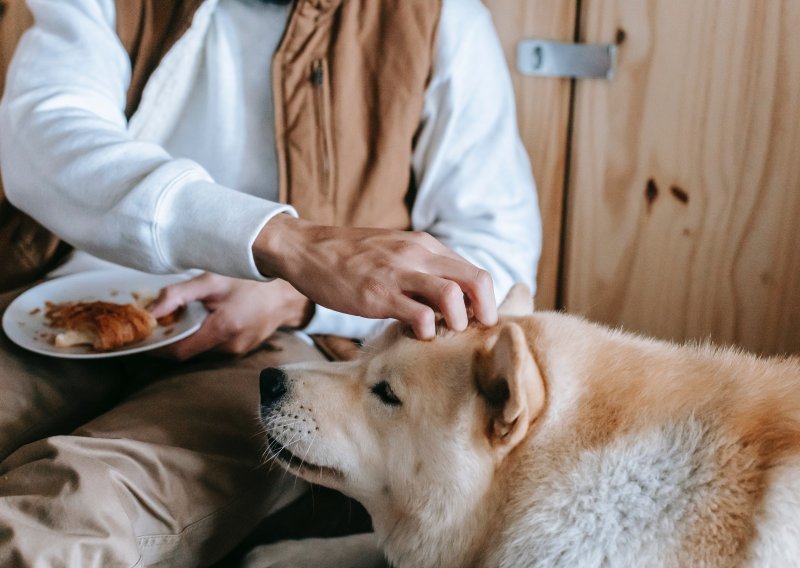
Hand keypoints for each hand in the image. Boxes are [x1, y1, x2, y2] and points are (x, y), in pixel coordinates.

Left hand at [149, 273, 311, 360]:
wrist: (285, 292)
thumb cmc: (250, 281)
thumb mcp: (212, 280)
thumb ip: (178, 296)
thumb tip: (150, 313)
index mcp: (222, 330)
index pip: (179, 352)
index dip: (159, 347)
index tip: (146, 335)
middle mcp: (230, 347)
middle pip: (189, 352)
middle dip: (173, 339)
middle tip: (164, 320)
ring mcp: (238, 351)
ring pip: (202, 350)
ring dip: (191, 336)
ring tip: (189, 315)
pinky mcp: (243, 350)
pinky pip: (215, 347)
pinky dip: (206, 335)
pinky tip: (210, 318)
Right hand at [252, 215, 496, 339]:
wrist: (307, 249)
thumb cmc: (351, 256)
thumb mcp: (395, 251)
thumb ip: (423, 268)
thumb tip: (450, 296)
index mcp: (426, 246)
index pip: (475, 272)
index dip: (483, 301)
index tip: (473, 320)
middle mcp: (419, 255)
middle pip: (477, 281)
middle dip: (484, 313)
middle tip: (472, 333)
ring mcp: (399, 274)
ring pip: (454, 298)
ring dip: (457, 324)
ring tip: (441, 333)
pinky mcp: (378, 295)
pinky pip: (420, 317)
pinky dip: (425, 333)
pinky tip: (412, 335)